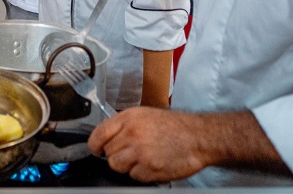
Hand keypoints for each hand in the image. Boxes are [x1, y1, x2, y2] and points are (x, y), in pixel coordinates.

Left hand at [89, 107, 208, 181]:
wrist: (197, 137)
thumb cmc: (173, 126)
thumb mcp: (143, 115)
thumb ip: (122, 125)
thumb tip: (105, 137)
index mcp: (127, 119)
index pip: (98, 135)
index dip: (95, 145)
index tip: (97, 149)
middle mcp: (132, 135)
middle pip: (108, 153)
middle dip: (116, 154)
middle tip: (130, 152)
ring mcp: (141, 153)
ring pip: (117, 166)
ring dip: (126, 165)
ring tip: (139, 159)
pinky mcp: (150, 169)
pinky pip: (134, 176)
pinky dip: (141, 174)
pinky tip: (151, 164)